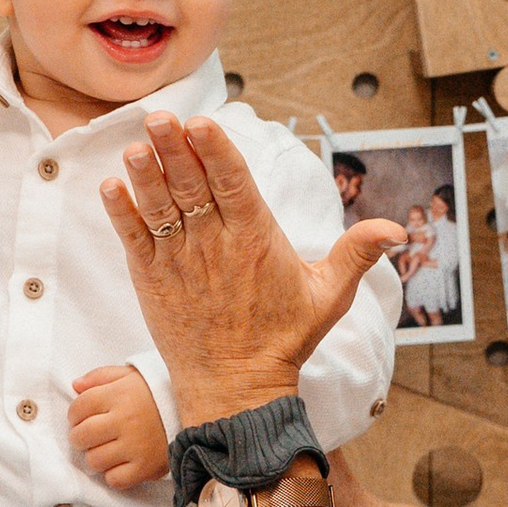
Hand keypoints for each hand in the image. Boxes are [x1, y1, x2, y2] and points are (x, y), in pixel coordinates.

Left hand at [69, 361, 167, 492]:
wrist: (194, 410)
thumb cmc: (156, 394)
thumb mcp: (129, 376)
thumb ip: (100, 377)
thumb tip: (76, 386)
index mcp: (119, 394)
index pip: (78, 408)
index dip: (74, 415)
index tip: (82, 418)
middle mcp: (125, 420)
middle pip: (81, 436)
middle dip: (80, 437)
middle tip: (92, 436)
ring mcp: (136, 446)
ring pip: (95, 460)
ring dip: (97, 456)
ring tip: (109, 449)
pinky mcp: (146, 467)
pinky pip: (115, 480)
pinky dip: (114, 475)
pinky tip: (122, 463)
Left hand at [102, 114, 401, 419]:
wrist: (236, 389)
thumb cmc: (283, 339)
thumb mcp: (329, 296)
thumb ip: (357, 255)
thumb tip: (396, 230)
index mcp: (257, 240)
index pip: (233, 183)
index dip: (215, 150)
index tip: (200, 123)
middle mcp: (216, 246)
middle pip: (192, 186)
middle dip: (173, 148)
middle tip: (158, 117)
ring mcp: (181, 263)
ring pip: (160, 208)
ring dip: (145, 175)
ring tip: (135, 145)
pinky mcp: (154, 282)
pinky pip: (134, 240)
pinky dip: (121, 214)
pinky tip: (110, 186)